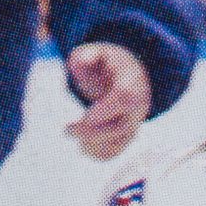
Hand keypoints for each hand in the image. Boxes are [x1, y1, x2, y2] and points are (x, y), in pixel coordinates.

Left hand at [66, 42, 151, 159]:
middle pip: (119, 128)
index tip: (81, 118)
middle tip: (68, 130)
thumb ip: (86, 55)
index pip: (123, 99)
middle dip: (91, 132)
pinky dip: (96, 153)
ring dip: (92, 145)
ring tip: (74, 133)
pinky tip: (82, 144)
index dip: (102, 112)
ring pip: (117, 144)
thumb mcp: (98, 52)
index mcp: (131, 83)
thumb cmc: (109, 64)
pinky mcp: (127, 137)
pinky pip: (114, 152)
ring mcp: (134, 124)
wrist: (129, 77)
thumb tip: (78, 60)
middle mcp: (138, 107)